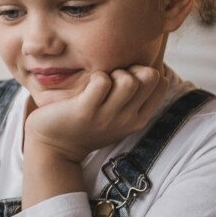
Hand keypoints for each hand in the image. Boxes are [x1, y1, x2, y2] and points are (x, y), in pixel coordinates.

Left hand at [25, 65, 167, 164]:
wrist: (54, 148)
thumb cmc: (87, 124)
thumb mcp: (118, 117)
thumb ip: (134, 99)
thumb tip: (150, 68)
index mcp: (139, 119)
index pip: (161, 83)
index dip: (144, 71)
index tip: (126, 76)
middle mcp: (128, 119)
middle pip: (149, 76)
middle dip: (131, 68)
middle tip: (113, 76)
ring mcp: (107, 117)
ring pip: (128, 80)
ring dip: (112, 73)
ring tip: (99, 81)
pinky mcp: (85, 111)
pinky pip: (101, 81)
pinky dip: (94, 77)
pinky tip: (86, 85)